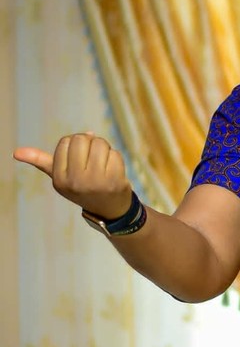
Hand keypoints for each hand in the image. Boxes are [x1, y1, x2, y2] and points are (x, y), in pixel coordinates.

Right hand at [13, 132, 132, 218]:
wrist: (109, 208)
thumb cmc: (83, 186)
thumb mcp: (60, 177)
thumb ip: (42, 162)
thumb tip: (17, 152)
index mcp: (59, 179)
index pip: (66, 141)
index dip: (75, 144)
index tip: (79, 158)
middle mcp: (75, 181)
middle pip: (82, 139)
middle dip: (90, 143)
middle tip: (93, 158)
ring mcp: (95, 181)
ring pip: (100, 143)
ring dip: (104, 148)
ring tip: (103, 162)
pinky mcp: (114, 180)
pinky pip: (115, 153)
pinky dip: (116, 157)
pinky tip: (114, 170)